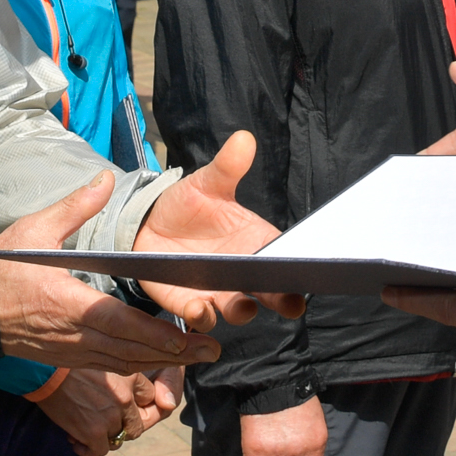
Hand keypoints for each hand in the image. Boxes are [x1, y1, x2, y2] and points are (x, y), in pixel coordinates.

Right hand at [0, 174, 223, 370]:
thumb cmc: (1, 270)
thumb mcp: (35, 230)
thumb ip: (75, 207)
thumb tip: (105, 178)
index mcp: (68, 302)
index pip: (119, 322)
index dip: (153, 334)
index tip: (186, 336)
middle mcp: (73, 334)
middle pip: (130, 350)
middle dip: (174, 353)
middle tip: (211, 351)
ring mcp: (71, 351)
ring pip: (123, 362)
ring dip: (161, 362)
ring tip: (196, 357)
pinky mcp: (67, 358)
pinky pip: (108, 366)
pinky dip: (137, 365)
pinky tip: (159, 360)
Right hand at [35, 369, 153, 455]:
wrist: (47, 373)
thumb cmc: (72, 366)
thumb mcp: (105, 363)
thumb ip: (123, 379)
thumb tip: (128, 399)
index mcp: (131, 379)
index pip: (149, 398)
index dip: (137, 406)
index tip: (122, 410)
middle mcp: (125, 399)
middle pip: (136, 426)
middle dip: (122, 428)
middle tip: (104, 425)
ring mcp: (110, 418)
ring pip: (118, 439)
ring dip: (104, 438)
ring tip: (88, 430)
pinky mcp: (94, 432)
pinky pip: (100, 450)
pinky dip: (88, 449)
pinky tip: (77, 441)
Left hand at [136, 131, 307, 326]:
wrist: (148, 224)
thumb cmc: (187, 205)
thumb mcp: (206, 183)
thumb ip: (227, 167)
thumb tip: (243, 139)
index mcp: (255, 241)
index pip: (284, 257)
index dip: (297, 266)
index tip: (307, 271)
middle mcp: (241, 271)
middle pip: (270, 291)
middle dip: (282, 298)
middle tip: (290, 302)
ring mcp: (217, 290)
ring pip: (238, 310)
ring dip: (241, 310)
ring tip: (240, 304)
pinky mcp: (188, 302)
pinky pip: (200, 316)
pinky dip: (201, 316)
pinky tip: (199, 308)